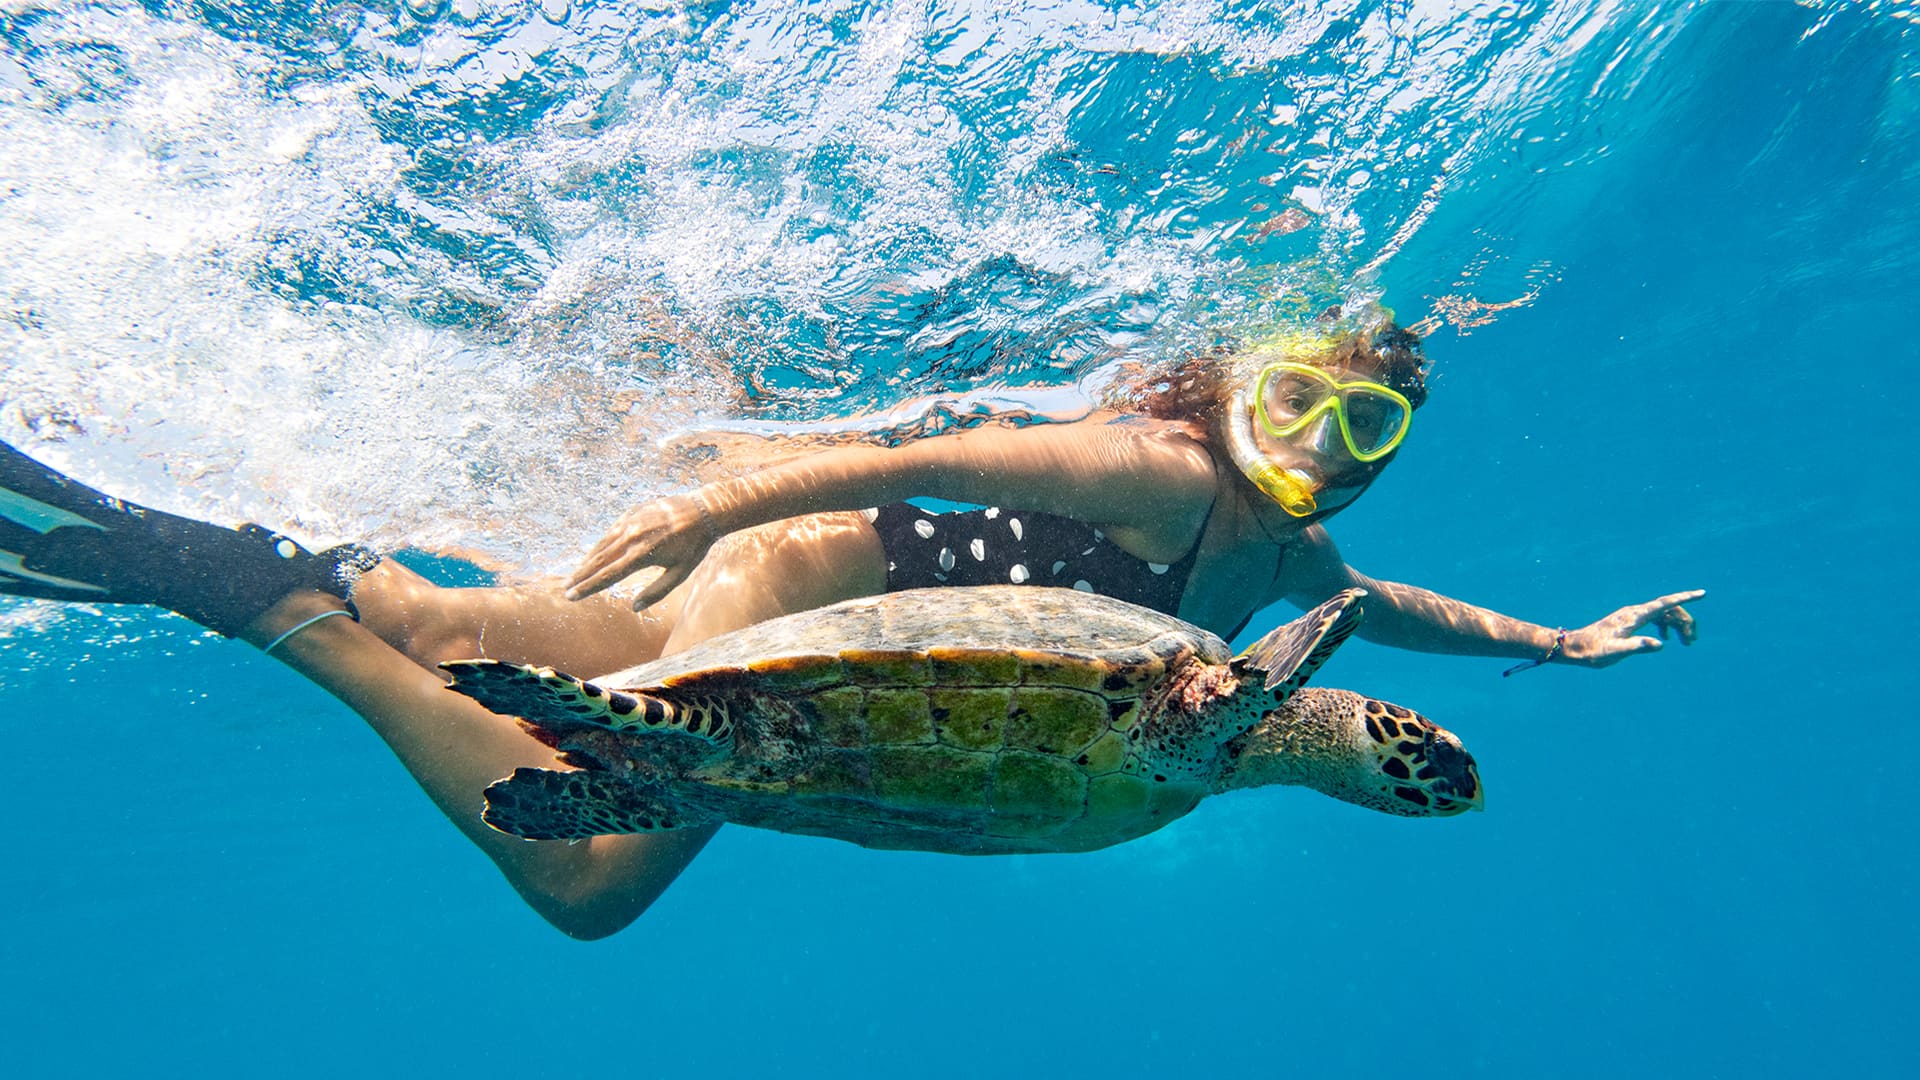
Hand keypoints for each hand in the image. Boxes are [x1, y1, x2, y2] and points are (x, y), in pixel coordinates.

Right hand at [565, 492, 721, 609]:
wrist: (703, 510)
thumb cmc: (695, 546)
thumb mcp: (680, 573)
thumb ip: (657, 592)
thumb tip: (634, 608)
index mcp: (642, 554)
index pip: (608, 575)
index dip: (587, 587)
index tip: (571, 596)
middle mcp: (632, 537)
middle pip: (599, 561)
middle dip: (580, 577)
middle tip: (565, 589)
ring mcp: (630, 523)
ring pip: (601, 545)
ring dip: (586, 562)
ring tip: (574, 576)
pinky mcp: (631, 513)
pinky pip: (610, 532)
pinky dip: (599, 545)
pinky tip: (592, 555)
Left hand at [1559, 589, 1704, 667]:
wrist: (1576, 648)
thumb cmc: (1595, 651)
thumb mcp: (1616, 652)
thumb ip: (1637, 646)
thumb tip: (1660, 644)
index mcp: (1635, 616)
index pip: (1665, 603)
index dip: (1685, 598)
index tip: (1703, 594)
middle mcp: (1635, 612)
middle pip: (1668, 609)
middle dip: (1685, 621)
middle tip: (1691, 641)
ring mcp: (1631, 616)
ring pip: (1662, 614)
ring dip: (1677, 625)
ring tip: (1686, 643)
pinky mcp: (1628, 622)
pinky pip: (1653, 618)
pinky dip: (1665, 625)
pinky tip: (1665, 638)